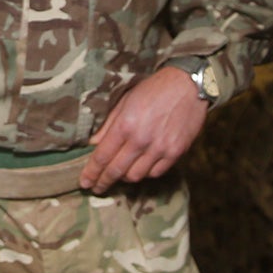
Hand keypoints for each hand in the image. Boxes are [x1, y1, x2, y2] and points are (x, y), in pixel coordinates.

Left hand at [81, 66, 207, 193]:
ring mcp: (160, 148)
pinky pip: (156, 173)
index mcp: (125, 125)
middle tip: (96, 188)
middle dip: (103, 182)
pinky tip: (140, 168)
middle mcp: (141, 139)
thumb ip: (108, 125)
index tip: (84, 182)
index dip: (91, 173)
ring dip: (124, 177)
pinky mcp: (176, 152)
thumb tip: (94, 144)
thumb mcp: (125, 100)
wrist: (188, 85)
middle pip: (117, 171)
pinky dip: (145, 173)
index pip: (102, 157)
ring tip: (119, 175)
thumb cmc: (154, 89)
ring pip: (136, 176)